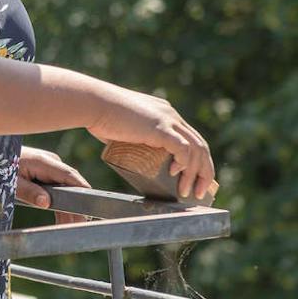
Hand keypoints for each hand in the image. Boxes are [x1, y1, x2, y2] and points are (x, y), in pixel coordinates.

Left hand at [17, 146, 89, 224]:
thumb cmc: (0, 166)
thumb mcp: (12, 182)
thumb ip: (29, 192)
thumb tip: (46, 203)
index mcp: (44, 161)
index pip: (69, 175)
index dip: (82, 189)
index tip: (91, 203)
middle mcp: (51, 163)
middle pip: (70, 186)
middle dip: (75, 206)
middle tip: (81, 225)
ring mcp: (49, 168)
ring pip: (64, 190)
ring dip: (67, 209)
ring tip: (70, 229)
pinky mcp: (45, 174)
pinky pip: (56, 190)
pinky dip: (59, 205)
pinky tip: (62, 222)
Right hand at [86, 83, 217, 201]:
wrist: (94, 105)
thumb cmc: (102, 117)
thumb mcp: (125, 129)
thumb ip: (132, 139)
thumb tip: (128, 155)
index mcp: (166, 115)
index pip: (192, 139)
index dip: (198, 161)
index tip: (195, 180)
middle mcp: (171, 116)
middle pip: (201, 145)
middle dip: (204, 172)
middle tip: (199, 193)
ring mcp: (168, 120)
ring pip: (196, 149)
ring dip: (195, 174)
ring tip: (187, 193)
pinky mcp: (160, 128)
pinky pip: (183, 148)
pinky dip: (184, 164)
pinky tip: (176, 174)